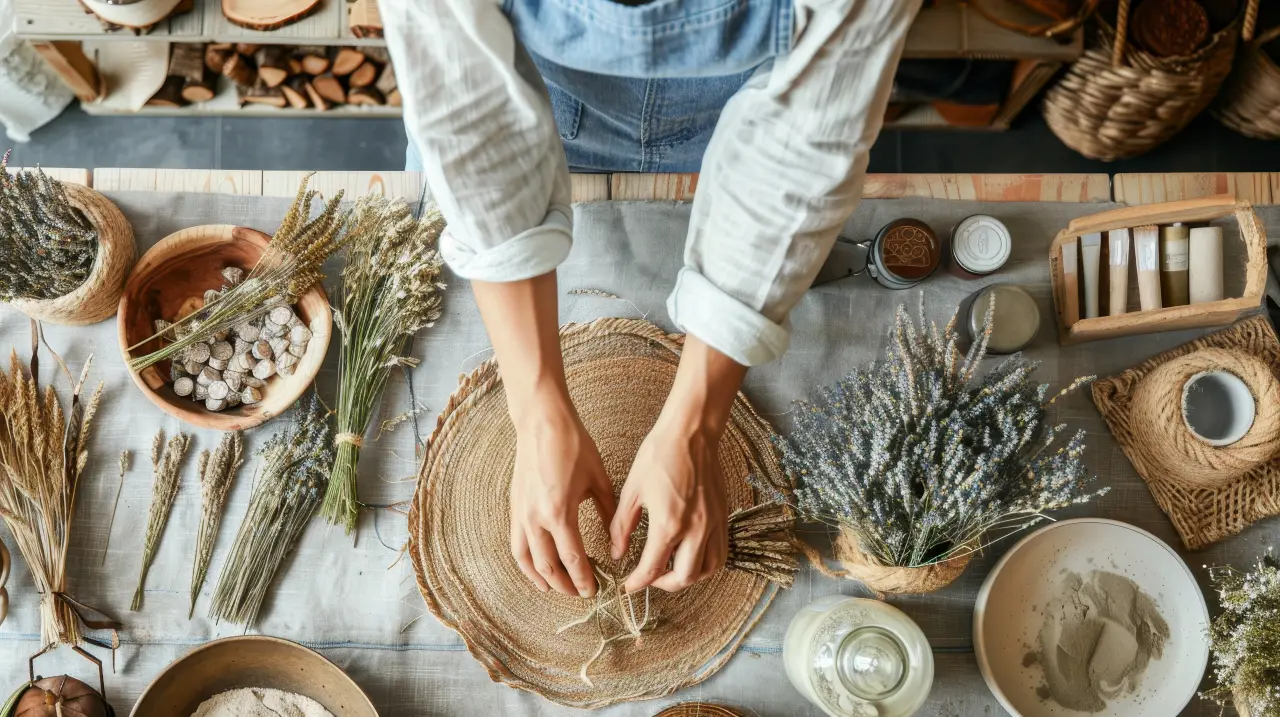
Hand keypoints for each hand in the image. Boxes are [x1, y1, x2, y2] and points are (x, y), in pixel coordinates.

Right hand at [510, 397, 616, 597]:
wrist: (541, 422)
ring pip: (527, 560)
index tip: (595, 590)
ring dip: (543, 579)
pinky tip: (536, 568)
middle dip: (566, 585)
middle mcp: (535, 519)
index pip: (573, 559)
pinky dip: (526, 563)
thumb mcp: (599, 479)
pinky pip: (516, 544)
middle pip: (548, 567)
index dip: (585, 580)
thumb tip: (616, 540)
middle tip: (581, 593)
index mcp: (559, 513)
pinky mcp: (514, 507)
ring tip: (557, 589)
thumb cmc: (572, 445)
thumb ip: (609, 513)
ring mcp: (520, 514)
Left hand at [610, 419, 728, 593]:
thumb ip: (622, 527)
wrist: (691, 432)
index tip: (628, 585)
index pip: (652, 569)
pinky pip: (720, 552)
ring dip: (689, 577)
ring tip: (671, 570)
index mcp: (669, 524)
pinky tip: (691, 555)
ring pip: (708, 569)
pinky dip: (706, 562)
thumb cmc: (660, 455)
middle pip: (684, 577)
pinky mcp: (722, 516)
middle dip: (663, 585)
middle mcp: (696, 529)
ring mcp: (713, 524)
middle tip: (649, 578)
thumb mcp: (632, 491)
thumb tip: (617, 552)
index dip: (637, 583)